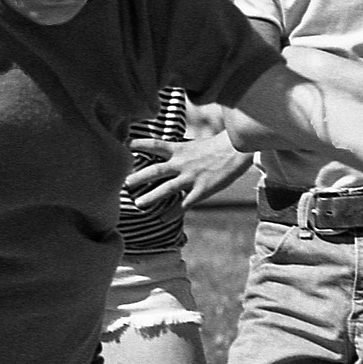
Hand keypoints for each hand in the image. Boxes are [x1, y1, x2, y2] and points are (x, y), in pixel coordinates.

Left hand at [125, 133, 251, 209]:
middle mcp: (182, 163)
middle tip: (124, 184)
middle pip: (156, 170)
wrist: (237, 150)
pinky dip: (173, 212)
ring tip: (138, 204)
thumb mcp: (191, 144)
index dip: (140, 145)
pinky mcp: (202, 190)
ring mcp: (191, 177)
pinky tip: (163, 219)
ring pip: (167, 189)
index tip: (125, 146)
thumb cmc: (214, 147)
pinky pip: (185, 203)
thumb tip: (160, 152)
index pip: (155, 145)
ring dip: (151, 197)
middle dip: (139, 177)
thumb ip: (175, 150)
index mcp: (179, 149)